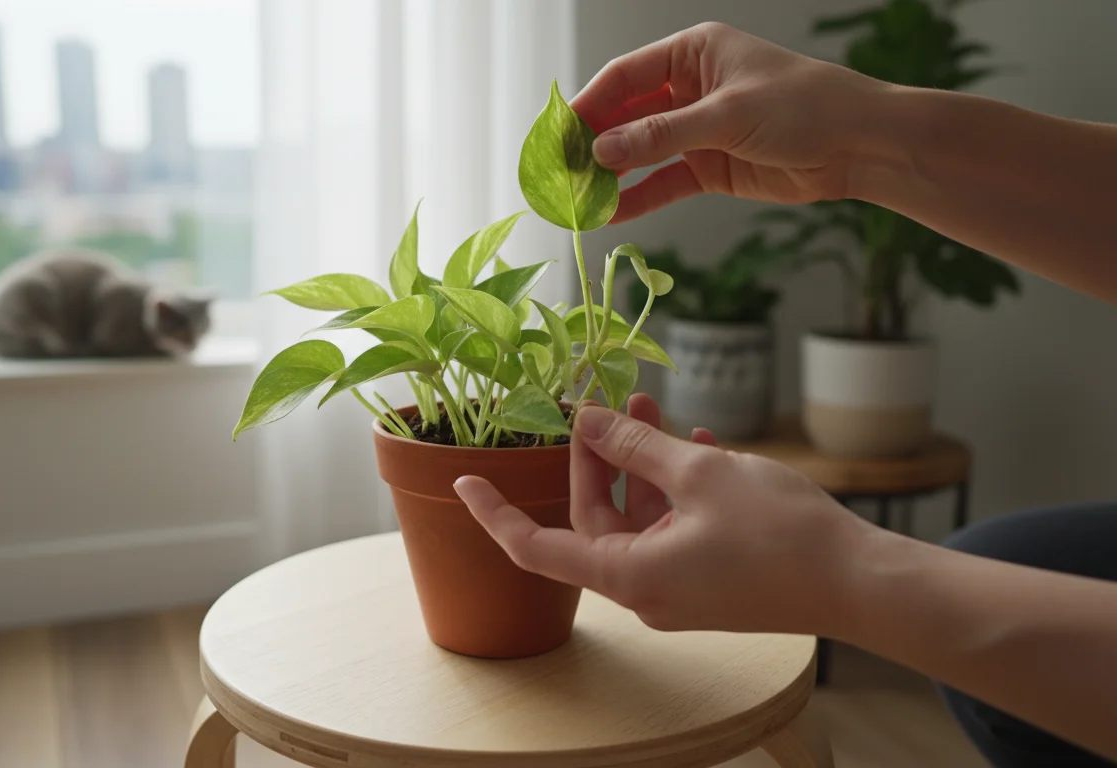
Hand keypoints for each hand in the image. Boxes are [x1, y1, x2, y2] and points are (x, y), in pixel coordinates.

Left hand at [454, 394, 876, 636]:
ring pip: (639, 519)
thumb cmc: (781, 532)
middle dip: (597, 458)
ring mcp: (677, 589)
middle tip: (605, 406)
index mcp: (628, 576)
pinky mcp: (708, 580)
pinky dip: (676, 489)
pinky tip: (702, 444)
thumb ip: (637, 447)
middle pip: (594, 520)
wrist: (861, 581)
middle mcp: (644, 591)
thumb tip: (591, 421)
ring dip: (642, 465)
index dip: (494, 514)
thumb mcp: (700, 473)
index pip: (535, 548)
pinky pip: (673, 529)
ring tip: (654, 410)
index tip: (464, 481)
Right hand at [572, 22, 891, 221]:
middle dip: (594, 144)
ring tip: (579, 199)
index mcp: (692, 54)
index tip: (558, 137)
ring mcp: (697, 130)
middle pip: (625, 115)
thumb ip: (661, 135)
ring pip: (640, 152)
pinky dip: (639, 197)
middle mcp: (689, 88)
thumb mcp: (726, 116)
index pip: (623, 77)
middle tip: (560, 174)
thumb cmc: (804, 108)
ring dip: (611, 175)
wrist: (860, 145)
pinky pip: (663, 182)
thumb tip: (602, 152)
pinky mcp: (709, 167)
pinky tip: (612, 214)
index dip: (588, 107)